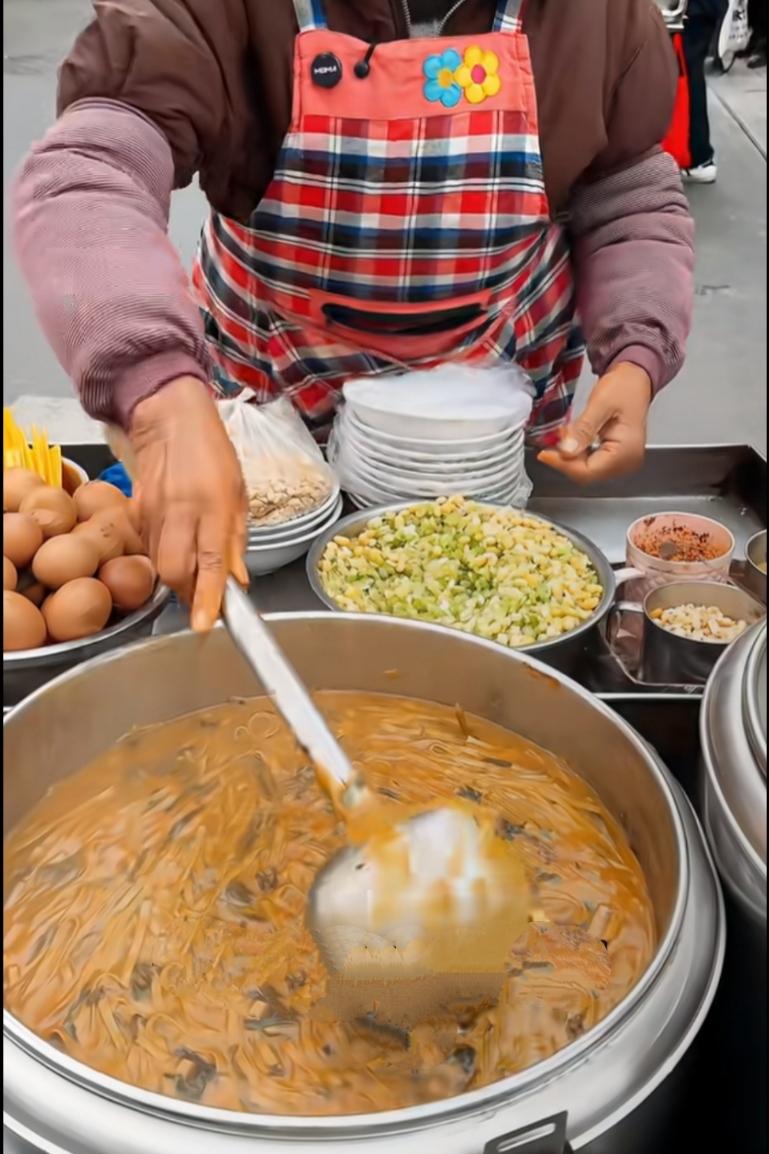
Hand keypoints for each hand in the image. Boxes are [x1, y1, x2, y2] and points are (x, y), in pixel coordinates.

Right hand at [128, 376, 247, 630]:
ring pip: (159, 564)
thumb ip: (236, 541)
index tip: (204, 624)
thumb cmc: (212, 453)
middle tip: (203, 594)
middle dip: (189, 592)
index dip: (207, 596)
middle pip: (176, 571)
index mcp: (214, 505)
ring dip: (176, 577)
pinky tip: (174, 541)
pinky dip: (162, 555)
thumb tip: (237, 581)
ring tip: (192, 567)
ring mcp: (153, 513)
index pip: (211, 560)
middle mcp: (181, 511)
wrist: (168, 421)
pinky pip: (147, 548)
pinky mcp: (134, 512)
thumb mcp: (239, 494)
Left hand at [537, 363, 651, 483]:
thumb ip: (583, 429)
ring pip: (587, 471)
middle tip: (552, 442)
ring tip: (562, 437)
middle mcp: (628, 462)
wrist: (634, 379)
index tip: (544, 454)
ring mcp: (623, 462)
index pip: (588, 471)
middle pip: (587, 474)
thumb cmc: (624, 387)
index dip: (563, 464)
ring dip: (571, 457)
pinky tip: (572, 441)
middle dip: (566, 460)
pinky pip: (592, 463)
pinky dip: (578, 454)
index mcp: (627, 452)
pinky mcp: (617, 458)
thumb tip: (566, 451)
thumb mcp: (600, 404)